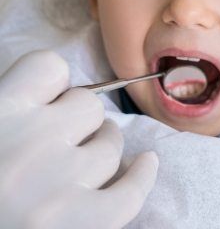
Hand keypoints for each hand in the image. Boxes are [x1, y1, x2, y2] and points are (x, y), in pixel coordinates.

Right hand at [0, 50, 157, 228]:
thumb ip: (4, 112)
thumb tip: (44, 97)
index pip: (48, 67)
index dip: (52, 84)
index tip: (49, 99)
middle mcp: (29, 142)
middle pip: (87, 105)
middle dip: (79, 118)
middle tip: (64, 137)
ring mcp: (57, 185)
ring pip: (109, 144)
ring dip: (103, 147)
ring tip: (86, 160)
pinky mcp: (79, 225)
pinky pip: (129, 192)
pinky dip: (141, 177)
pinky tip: (145, 165)